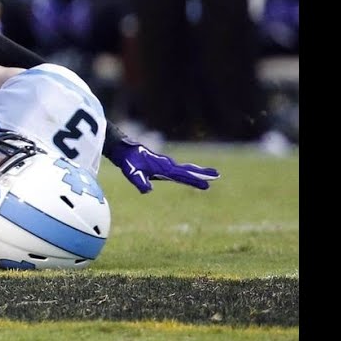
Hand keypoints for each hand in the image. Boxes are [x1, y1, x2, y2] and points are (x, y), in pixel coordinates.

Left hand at [105, 139, 219, 193]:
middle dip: (202, 173)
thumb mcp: (131, 173)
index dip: (194, 180)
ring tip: (210, 174)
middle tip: (217, 175)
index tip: (207, 184)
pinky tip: (188, 174)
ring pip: (184, 168)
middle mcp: (167, 164)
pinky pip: (178, 169)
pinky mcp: (161, 164)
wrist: (123, 149)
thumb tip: (147, 191)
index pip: (182, 176)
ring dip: (197, 172)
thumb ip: (139, 182)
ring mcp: (165, 164)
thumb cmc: (127, 162)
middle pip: (187, 170)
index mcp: (163, 167)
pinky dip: (187, 171)